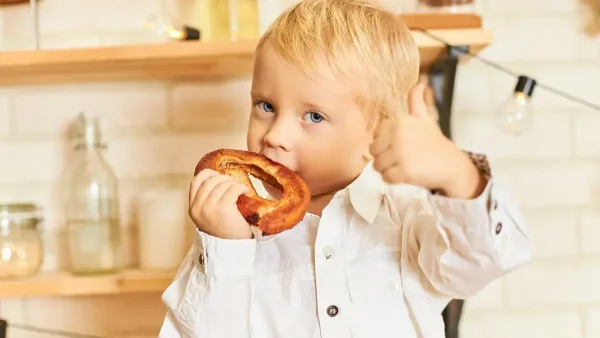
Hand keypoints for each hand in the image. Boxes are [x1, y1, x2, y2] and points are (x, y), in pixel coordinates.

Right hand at [189, 169, 252, 238]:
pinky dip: (241, 188)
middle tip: (235, 185)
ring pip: (222, 183)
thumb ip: (207, 200)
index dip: (208, 174)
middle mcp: (198, 207)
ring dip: (234, 183)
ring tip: (241, 190)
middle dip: (225, 179)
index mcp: (193, 208)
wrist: (231, 250)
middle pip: (211, 180)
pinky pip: (233, 189)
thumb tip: (218, 178)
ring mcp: (209, 208)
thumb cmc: (224, 232)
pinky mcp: (223, 209)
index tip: (219, 175)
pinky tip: (246, 193)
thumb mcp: (208, 216)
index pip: (196, 181)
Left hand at [370, 82, 483, 197]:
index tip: (399, 145)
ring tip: (403, 166)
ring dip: (388, 169)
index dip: (385, 143)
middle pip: (374, 151)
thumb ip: (416, 101)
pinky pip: (386, 178)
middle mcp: (400, 135)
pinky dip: (394, 180)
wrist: (452, 165)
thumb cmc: (434, 142)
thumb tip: (419, 82)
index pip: (375, 135)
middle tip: (401, 158)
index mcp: (400, 121)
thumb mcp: (424, 118)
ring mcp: (402, 154)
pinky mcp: (404, 172)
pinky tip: (406, 175)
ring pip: (378, 165)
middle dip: (384, 157)